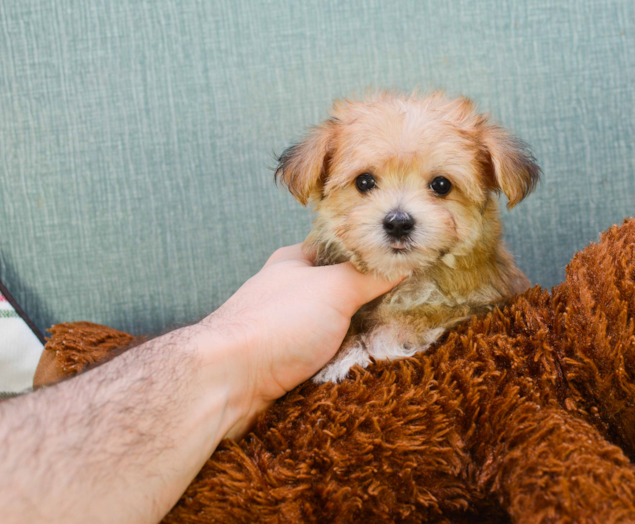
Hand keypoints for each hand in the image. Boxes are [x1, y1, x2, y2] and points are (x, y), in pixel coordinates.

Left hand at [201, 244, 400, 437]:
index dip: (373, 257)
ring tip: (394, 346)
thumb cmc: (277, 323)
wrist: (226, 384)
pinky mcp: (283, 367)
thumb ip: (370, 274)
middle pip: (341, 294)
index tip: (406, 267)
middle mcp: (288, 293)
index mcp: (295, 262)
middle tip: (408, 313)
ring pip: (334, 331)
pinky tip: (363, 372)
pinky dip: (341, 367)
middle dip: (371, 306)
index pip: (342, 249)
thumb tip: (402, 260)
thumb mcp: (334, 287)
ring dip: (357, 341)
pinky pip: (323, 362)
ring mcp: (285, 331)